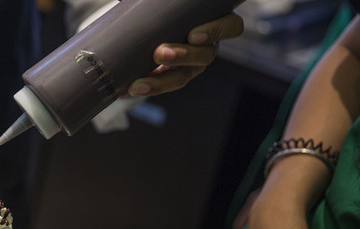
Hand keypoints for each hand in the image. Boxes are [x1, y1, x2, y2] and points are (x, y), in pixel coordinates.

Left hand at [128, 12, 243, 96]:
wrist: (150, 26)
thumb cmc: (165, 8)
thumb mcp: (166, 5)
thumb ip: (161, 1)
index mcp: (215, 21)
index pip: (231, 27)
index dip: (215, 31)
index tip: (193, 35)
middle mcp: (207, 45)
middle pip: (205, 55)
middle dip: (182, 56)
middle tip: (159, 53)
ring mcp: (191, 65)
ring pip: (182, 76)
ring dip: (159, 82)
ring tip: (138, 84)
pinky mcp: (172, 76)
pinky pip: (162, 85)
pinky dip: (144, 87)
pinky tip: (127, 90)